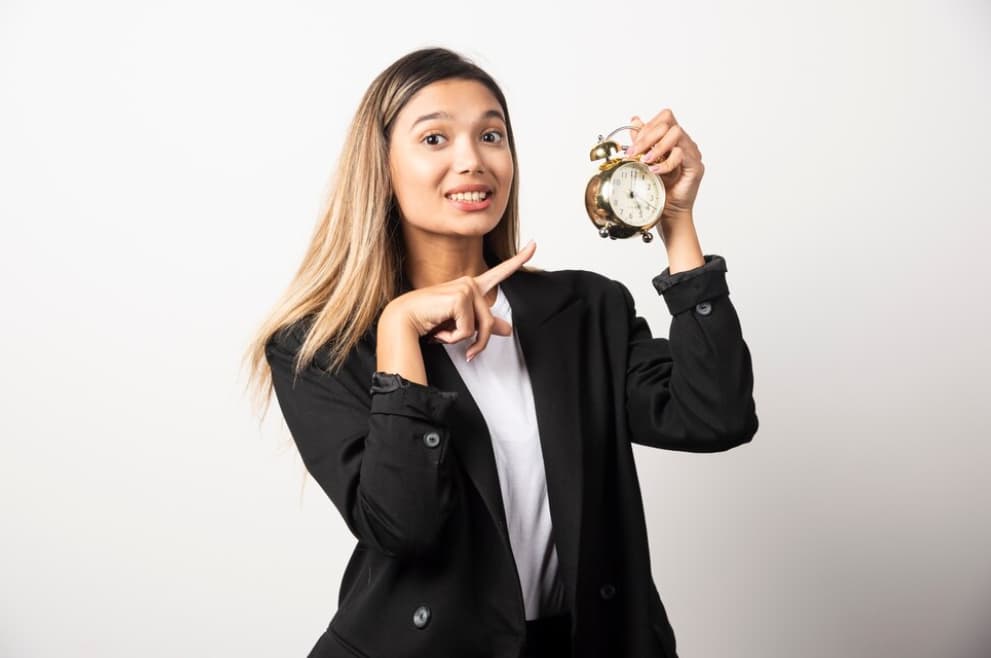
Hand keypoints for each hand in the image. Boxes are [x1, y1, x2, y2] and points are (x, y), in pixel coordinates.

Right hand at [386, 241, 536, 360]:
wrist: (403, 321)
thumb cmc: (428, 321)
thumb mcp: (460, 325)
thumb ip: (485, 325)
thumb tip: (508, 329)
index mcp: (471, 286)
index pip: (500, 272)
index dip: (519, 259)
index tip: (534, 244)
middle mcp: (470, 283)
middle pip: (489, 323)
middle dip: (478, 342)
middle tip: (465, 350)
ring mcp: (466, 287)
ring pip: (481, 328)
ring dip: (463, 341)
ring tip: (443, 334)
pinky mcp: (460, 296)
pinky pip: (467, 330)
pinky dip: (453, 338)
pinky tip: (438, 330)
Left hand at [625, 109, 704, 216]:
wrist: (669, 211)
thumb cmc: (660, 188)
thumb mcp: (645, 161)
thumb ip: (642, 141)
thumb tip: (635, 120)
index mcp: (674, 139)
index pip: (665, 118)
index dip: (647, 127)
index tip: (634, 144)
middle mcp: (685, 143)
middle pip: (669, 124)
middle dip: (647, 137)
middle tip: (634, 153)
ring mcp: (692, 153)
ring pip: (676, 135)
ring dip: (656, 147)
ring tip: (645, 161)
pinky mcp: (695, 166)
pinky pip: (681, 156)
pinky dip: (665, 163)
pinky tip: (655, 171)